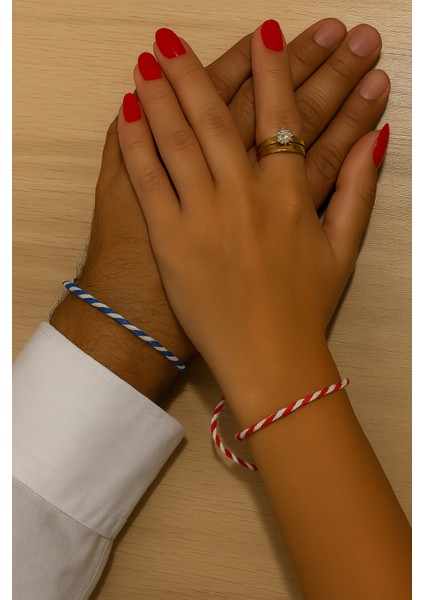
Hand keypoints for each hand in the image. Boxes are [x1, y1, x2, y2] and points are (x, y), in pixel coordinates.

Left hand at [117, 22, 388, 414]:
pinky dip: (136, 143)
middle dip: (193, 68)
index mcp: (291, 194)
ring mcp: (204, 217)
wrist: (270, 360)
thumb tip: (377, 137)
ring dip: (160, 93)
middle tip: (171, 37)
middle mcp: (246, 196)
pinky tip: (127, 112)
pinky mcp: (172, 242)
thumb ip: (360, 188)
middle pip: (217, 116)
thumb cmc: (306, 308)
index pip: (280, 114)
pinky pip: (149, 181)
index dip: (272, 66)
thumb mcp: (344, 248)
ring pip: (177, 139)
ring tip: (145, 59)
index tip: (262, 30)